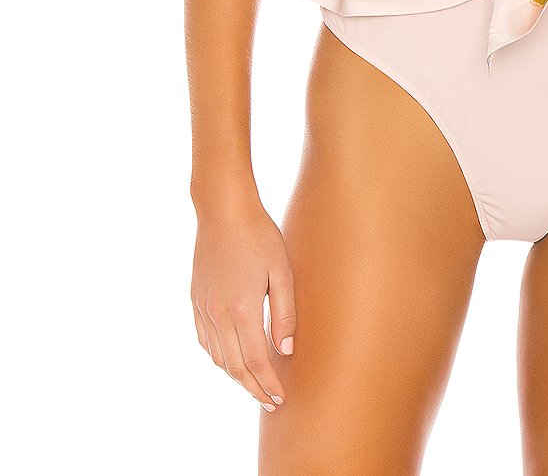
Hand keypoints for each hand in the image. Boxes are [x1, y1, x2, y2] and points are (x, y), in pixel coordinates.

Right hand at [191, 191, 296, 412]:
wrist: (223, 211)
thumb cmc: (258, 236)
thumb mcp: (282, 271)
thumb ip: (285, 313)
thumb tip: (285, 350)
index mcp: (243, 309)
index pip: (256, 361)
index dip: (268, 384)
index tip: (280, 398)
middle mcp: (218, 315)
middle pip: (235, 367)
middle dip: (253, 388)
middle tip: (269, 401)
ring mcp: (203, 308)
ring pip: (218, 357)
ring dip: (236, 376)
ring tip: (254, 384)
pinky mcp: (196, 300)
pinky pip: (205, 341)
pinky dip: (219, 357)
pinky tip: (231, 358)